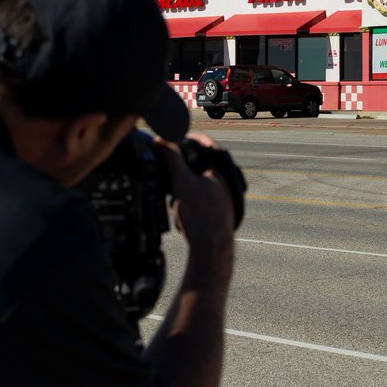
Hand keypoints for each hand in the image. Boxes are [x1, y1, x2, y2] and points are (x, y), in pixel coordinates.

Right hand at [154, 132, 235, 254]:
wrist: (211, 249)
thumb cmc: (202, 217)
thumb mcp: (182, 183)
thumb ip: (172, 159)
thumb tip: (161, 140)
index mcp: (221, 168)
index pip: (206, 142)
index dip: (187, 137)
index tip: (171, 138)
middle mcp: (226, 179)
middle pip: (201, 160)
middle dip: (182, 162)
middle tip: (167, 164)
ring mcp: (223, 194)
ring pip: (199, 178)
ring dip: (183, 180)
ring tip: (172, 191)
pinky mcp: (217, 207)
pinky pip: (199, 193)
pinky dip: (188, 194)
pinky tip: (179, 206)